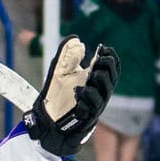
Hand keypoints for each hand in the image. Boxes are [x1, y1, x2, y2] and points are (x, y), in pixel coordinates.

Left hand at [25, 37, 119, 156]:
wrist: (47, 119)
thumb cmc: (57, 96)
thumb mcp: (60, 72)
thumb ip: (68, 56)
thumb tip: (78, 41)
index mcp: (96, 80)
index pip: (113, 68)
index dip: (112, 58)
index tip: (105, 48)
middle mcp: (99, 93)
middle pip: (112, 78)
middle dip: (108, 67)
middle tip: (99, 60)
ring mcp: (94, 105)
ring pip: (105, 92)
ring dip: (100, 81)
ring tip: (92, 74)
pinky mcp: (87, 116)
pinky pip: (93, 106)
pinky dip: (87, 96)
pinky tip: (78, 90)